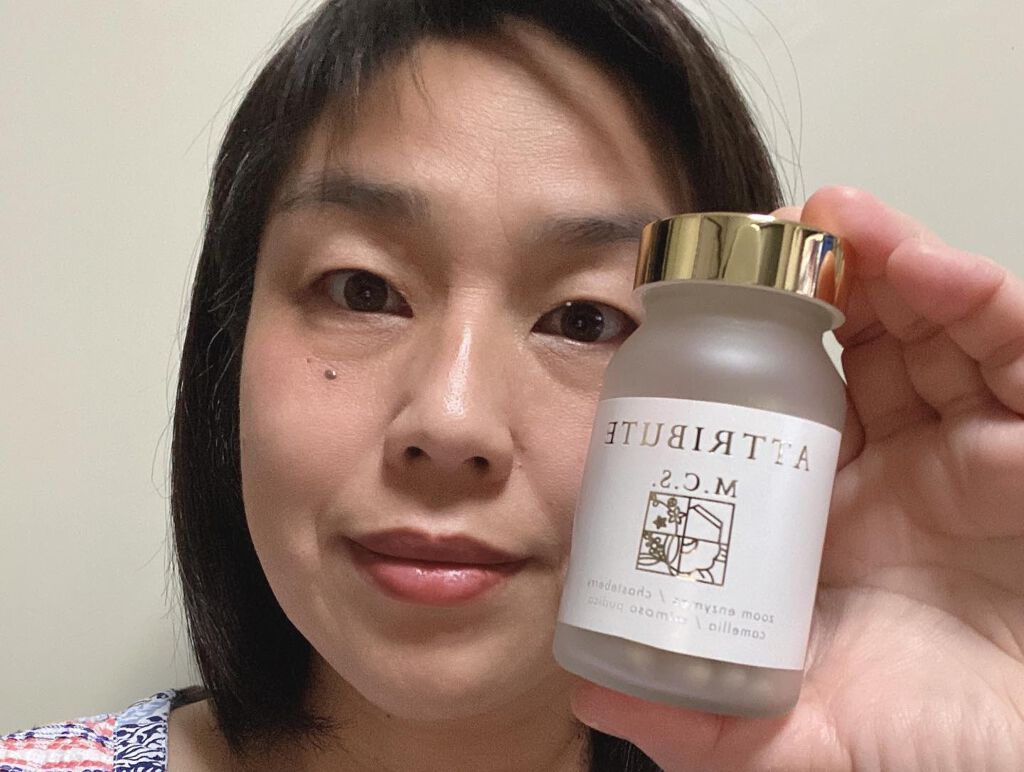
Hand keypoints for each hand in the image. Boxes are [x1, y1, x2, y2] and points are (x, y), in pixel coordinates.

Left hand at [571, 187, 1023, 769]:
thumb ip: (698, 724)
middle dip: (804, 284)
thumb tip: (590, 692)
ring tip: (827, 220)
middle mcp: (896, 467)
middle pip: (852, 344)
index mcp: (827, 513)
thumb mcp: (797, 737)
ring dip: (877, 260)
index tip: (687, 309)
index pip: (777, 403)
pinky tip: (914, 262)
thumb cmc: (930, 746)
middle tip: (752, 246)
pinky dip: (966, 292)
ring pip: (925, 324)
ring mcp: (967, 447)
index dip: (738, 348)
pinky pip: (1009, 345)